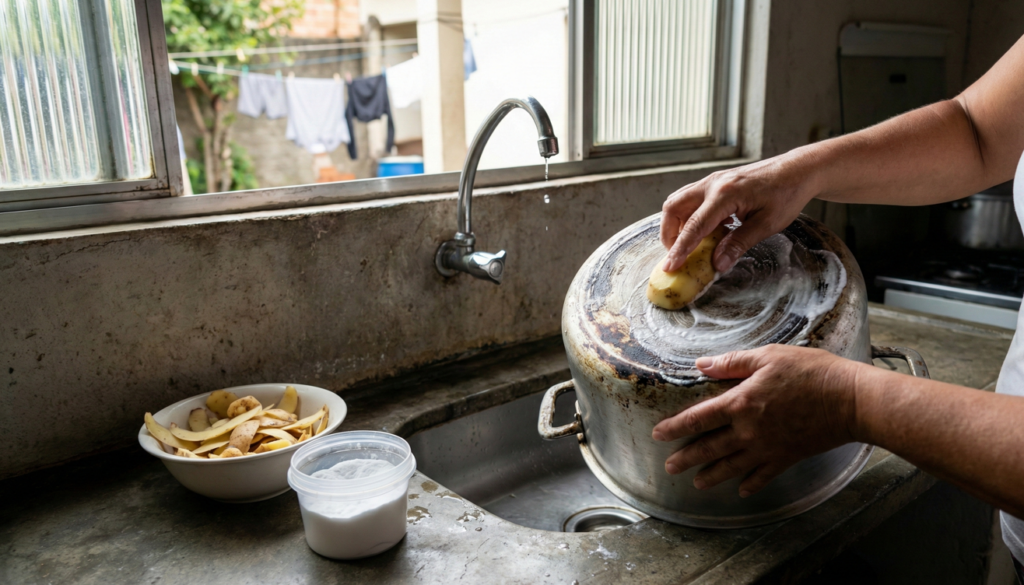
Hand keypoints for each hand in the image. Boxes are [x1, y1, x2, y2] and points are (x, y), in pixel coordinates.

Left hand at [651, 345, 860, 496]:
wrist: (849, 400)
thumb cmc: (811, 372)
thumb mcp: (768, 356)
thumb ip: (732, 363)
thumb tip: (701, 364)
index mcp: (740, 402)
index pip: (698, 418)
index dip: (675, 427)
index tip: (658, 434)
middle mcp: (749, 430)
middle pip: (709, 448)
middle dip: (686, 459)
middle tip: (669, 467)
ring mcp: (767, 448)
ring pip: (731, 466)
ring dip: (711, 476)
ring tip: (697, 483)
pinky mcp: (787, 458)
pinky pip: (763, 476)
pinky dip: (750, 484)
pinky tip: (742, 490)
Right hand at [660, 154, 819, 272]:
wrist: (797, 170)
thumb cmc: (787, 194)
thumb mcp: (767, 224)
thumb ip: (739, 243)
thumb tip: (717, 264)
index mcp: (726, 194)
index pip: (694, 225)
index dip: (680, 249)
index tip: (670, 266)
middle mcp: (713, 184)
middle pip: (673, 207)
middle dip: (669, 234)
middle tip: (677, 255)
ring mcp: (712, 181)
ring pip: (678, 201)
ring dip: (676, 224)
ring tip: (688, 244)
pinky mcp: (715, 182)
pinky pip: (691, 198)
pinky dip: (688, 216)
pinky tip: (706, 230)